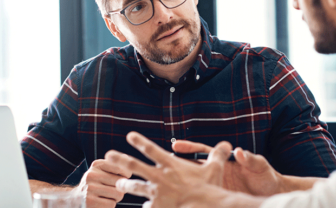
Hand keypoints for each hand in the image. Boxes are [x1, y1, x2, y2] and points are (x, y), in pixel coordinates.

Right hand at [71, 159, 131, 207]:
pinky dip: (110, 206)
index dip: (126, 176)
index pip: (121, 168)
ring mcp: (89, 188)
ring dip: (115, 199)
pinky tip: (101, 204)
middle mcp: (91, 174)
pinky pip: (112, 205)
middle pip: (121, 182)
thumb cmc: (95, 185)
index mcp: (96, 165)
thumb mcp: (101, 172)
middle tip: (110, 191)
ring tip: (105, 197)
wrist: (76, 200)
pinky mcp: (89, 202)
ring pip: (118, 194)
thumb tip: (127, 160)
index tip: (120, 179)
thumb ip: (115, 166)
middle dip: (120, 189)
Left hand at [104, 131, 233, 207]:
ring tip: (118, 186)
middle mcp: (159, 177)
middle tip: (108, 155)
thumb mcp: (214, 169)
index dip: (139, 141)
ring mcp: (156, 193)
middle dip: (120, 160)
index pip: (151, 149)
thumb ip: (218, 155)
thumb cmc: (209, 188)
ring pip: (135, 187)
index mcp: (170, 165)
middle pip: (134, 165)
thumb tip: (227, 144)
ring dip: (125, 186)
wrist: (204, 206)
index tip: (129, 136)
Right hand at [172, 140, 283, 195]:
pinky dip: (191, 199)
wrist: (272, 195)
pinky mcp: (217, 197)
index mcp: (224, 161)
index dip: (189, 148)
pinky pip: (203, 197)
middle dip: (176, 165)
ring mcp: (216, 186)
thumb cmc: (267, 177)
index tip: (176, 146)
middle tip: (161, 164)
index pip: (203, 152)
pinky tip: (177, 202)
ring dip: (181, 183)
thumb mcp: (260, 166)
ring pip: (194, 184)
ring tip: (162, 186)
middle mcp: (217, 173)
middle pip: (192, 167)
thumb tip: (240, 152)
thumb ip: (250, 159)